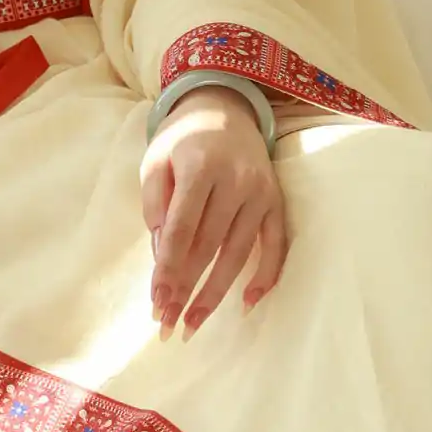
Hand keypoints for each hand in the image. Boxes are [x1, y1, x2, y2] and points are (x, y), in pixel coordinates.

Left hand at [140, 86, 286, 338]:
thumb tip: (160, 252)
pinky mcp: (277, 201)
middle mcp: (236, 180)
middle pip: (209, 246)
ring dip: (216, 293)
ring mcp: (261, 192)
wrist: (225, 108)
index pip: (181, 228)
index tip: (156, 301)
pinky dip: (265, 277)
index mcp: (200, 166)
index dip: (168, 267)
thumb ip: (154, 202)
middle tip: (168, 324)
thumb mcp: (155, 160)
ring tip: (193, 323)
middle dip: (186, 289)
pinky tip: (246, 304)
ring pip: (239, 253)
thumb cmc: (181, 139)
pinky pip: (276, 245)